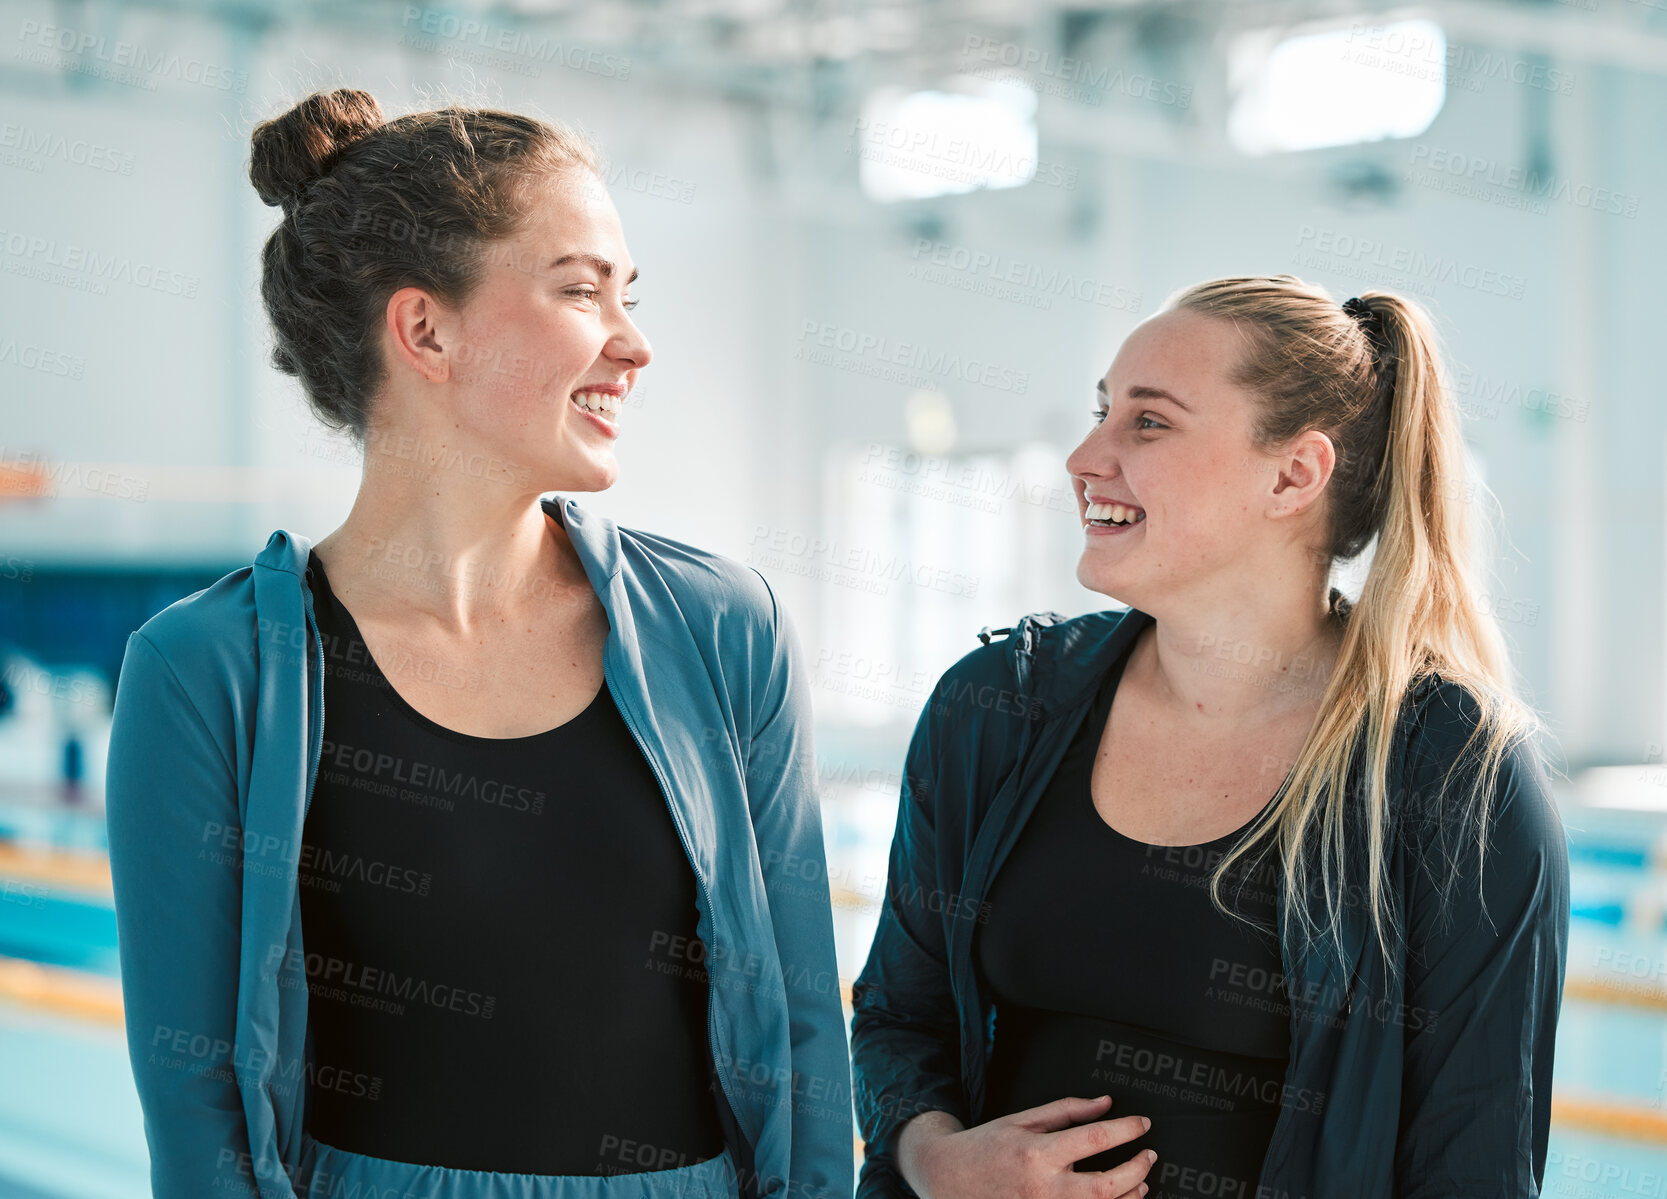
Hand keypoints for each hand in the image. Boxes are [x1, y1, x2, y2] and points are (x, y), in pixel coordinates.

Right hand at [901, 1095, 1155, 1198]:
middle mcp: (1042, 1187)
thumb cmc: (986, 1146)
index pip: (1095, 1138)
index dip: (1126, 1129)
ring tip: (1141, 1180)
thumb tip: (1105, 1103)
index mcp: (1037, 1152)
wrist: (949, 1178)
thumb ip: (1067, 1111)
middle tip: (1149, 1155)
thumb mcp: (1023, 1119)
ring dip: (1130, 1196)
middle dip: (1136, 1168)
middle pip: (1106, 1185)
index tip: (1142, 1124)